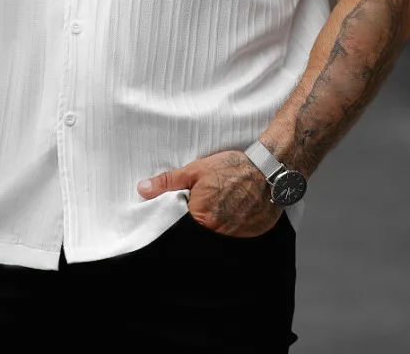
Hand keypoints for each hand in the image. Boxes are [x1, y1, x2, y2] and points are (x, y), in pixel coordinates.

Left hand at [137, 150, 281, 236]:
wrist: (267, 169)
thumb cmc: (231, 168)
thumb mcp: (195, 170)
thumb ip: (167, 182)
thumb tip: (142, 189)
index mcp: (201, 218)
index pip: (180, 229)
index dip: (178, 222)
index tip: (181, 215)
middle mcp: (218, 232)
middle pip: (199, 235)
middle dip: (197, 225)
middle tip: (207, 207)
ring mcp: (236, 237)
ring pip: (218, 238)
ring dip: (215, 228)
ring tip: (221, 210)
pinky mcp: (252, 236)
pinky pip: (236, 239)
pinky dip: (233, 230)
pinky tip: (235, 215)